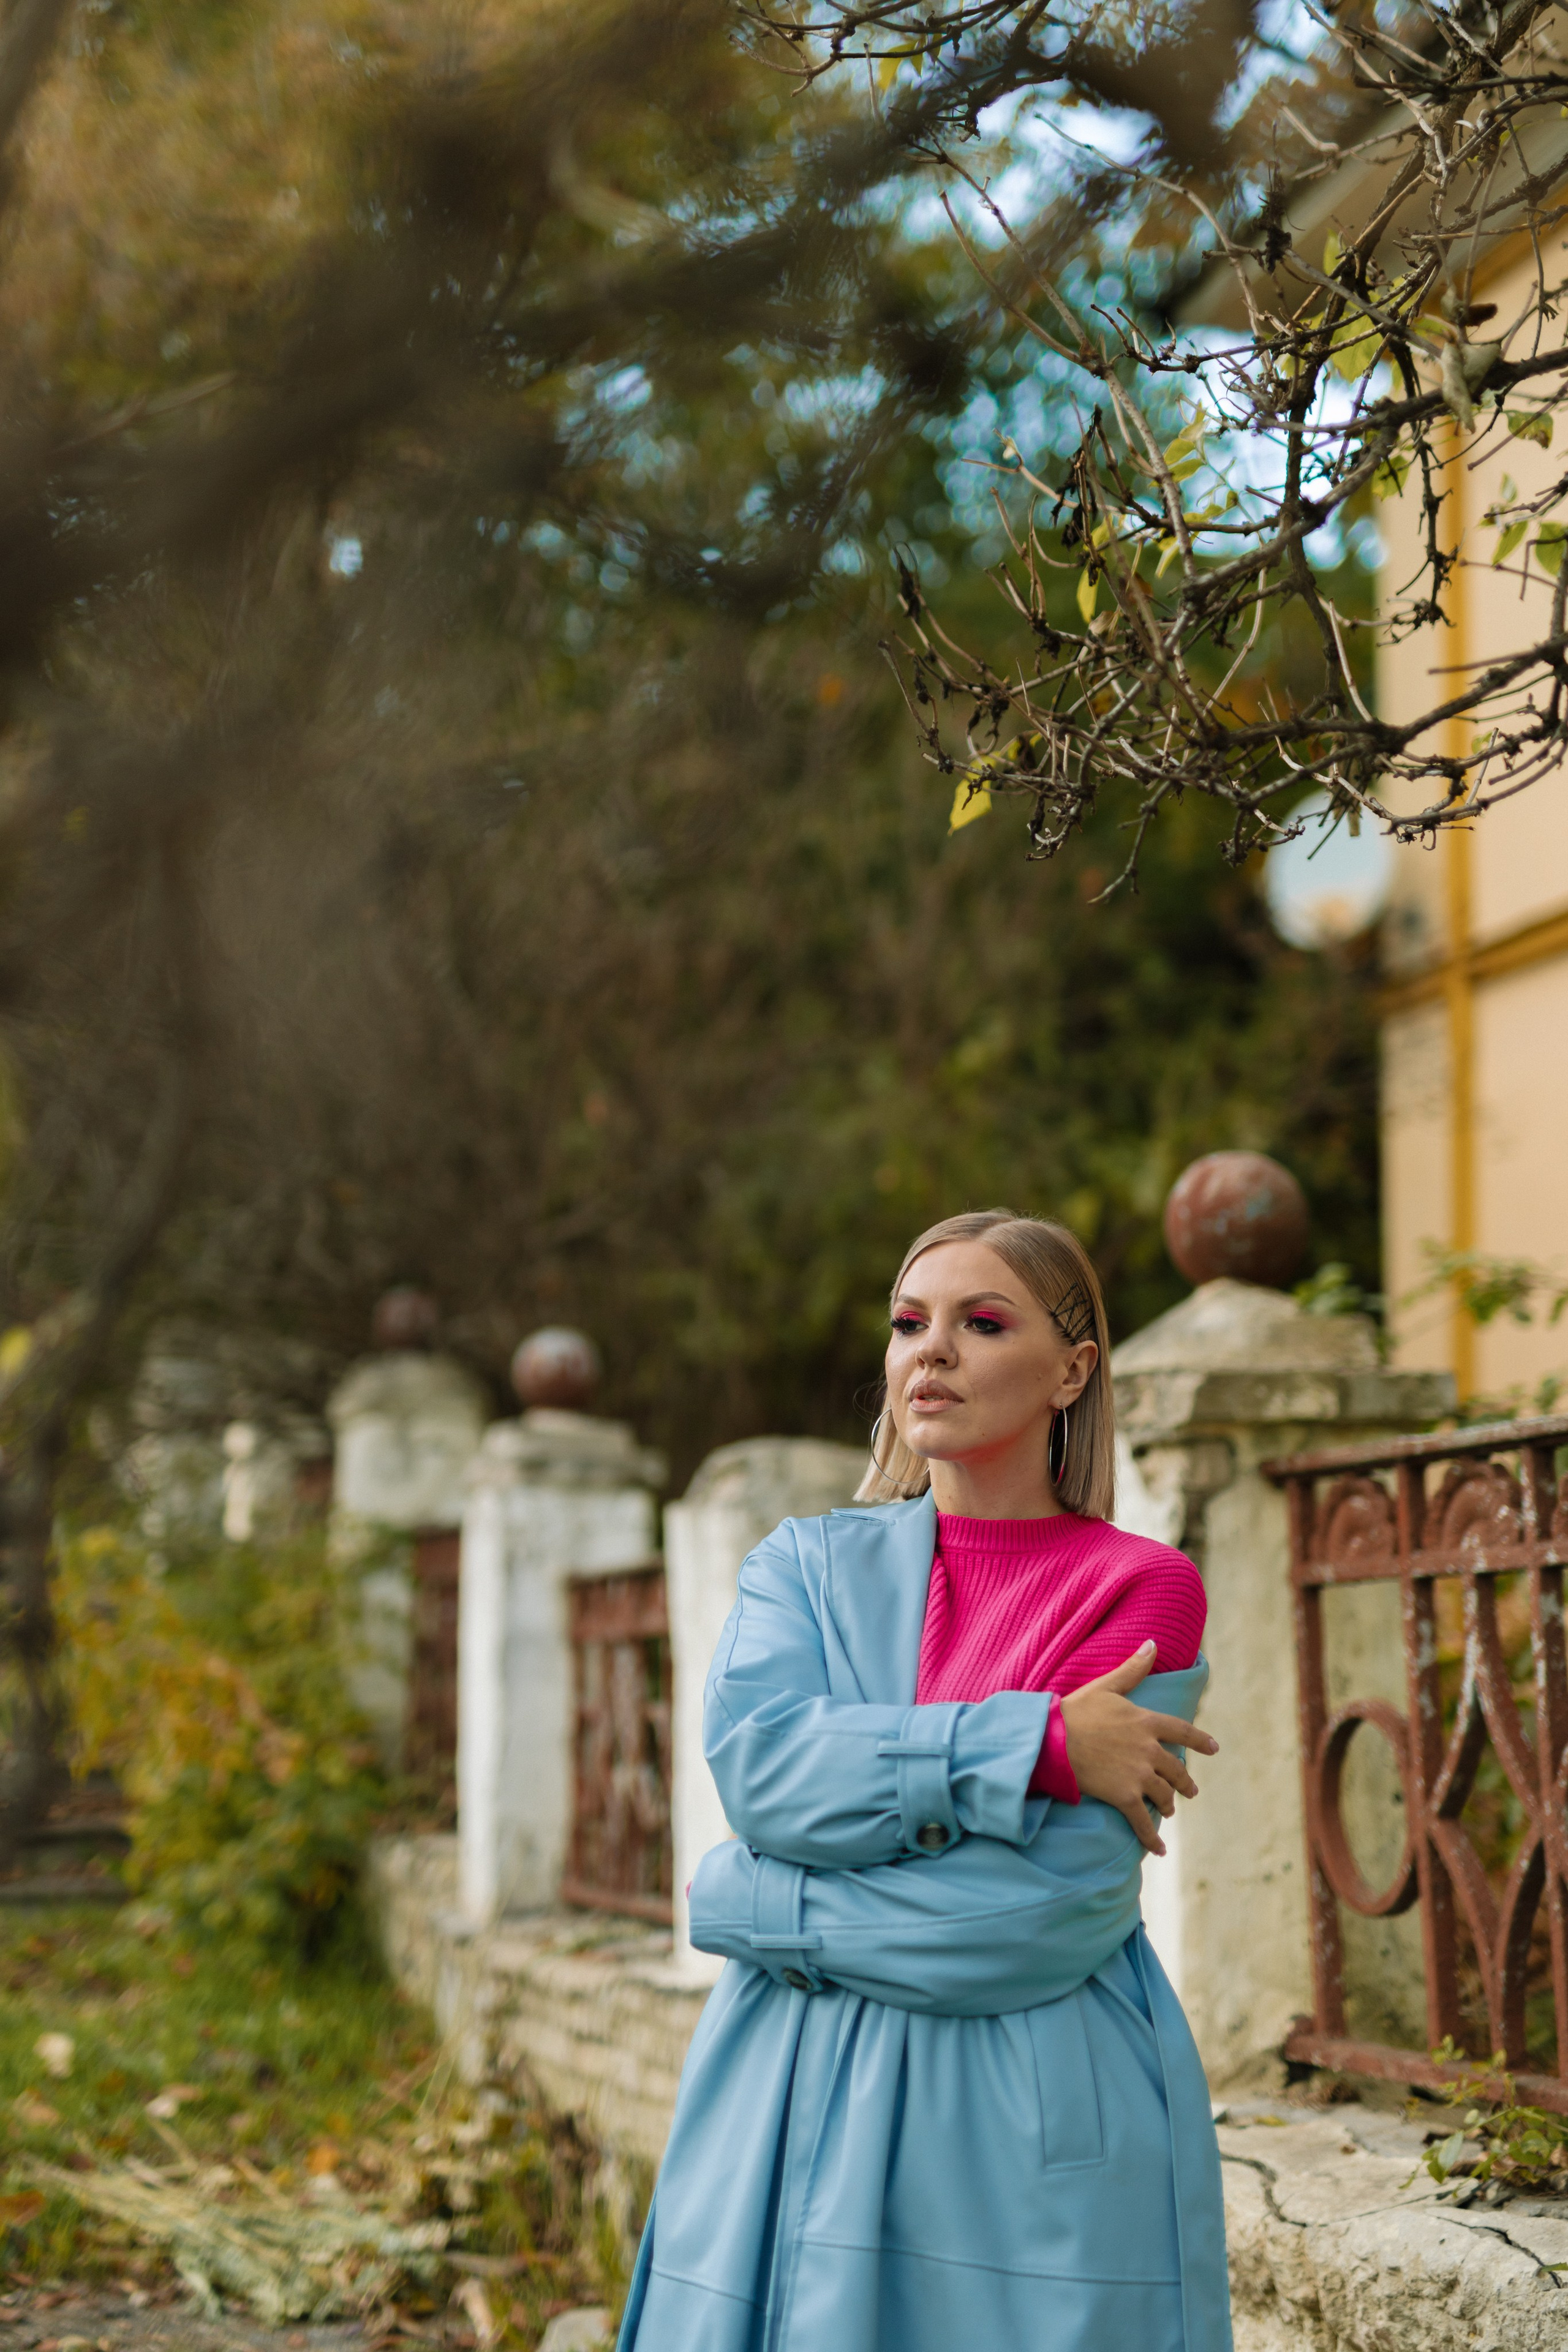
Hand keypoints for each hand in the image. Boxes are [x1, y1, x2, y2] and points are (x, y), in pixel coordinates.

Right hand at [1058, 1642, 1218, 1857]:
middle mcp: (1148, 1749)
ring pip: (1163, 1795)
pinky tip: (1158, 1849)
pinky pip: (1144, 1821)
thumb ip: (1133, 1669)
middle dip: (1184, 1782)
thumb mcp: (1106, 1686)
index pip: (1182, 1732)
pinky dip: (1152, 1837)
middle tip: (1189, 1791)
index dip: (1200, 1741)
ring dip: (1168, 1804)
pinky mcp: (1124, 1796)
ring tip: (1168, 1810)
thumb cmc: (1076, 1710)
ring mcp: (1138, 1774)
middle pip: (1176, 1769)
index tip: (1214, 1748)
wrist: (1053, 1740)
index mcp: (1146, 1721)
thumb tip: (1153, 1643)